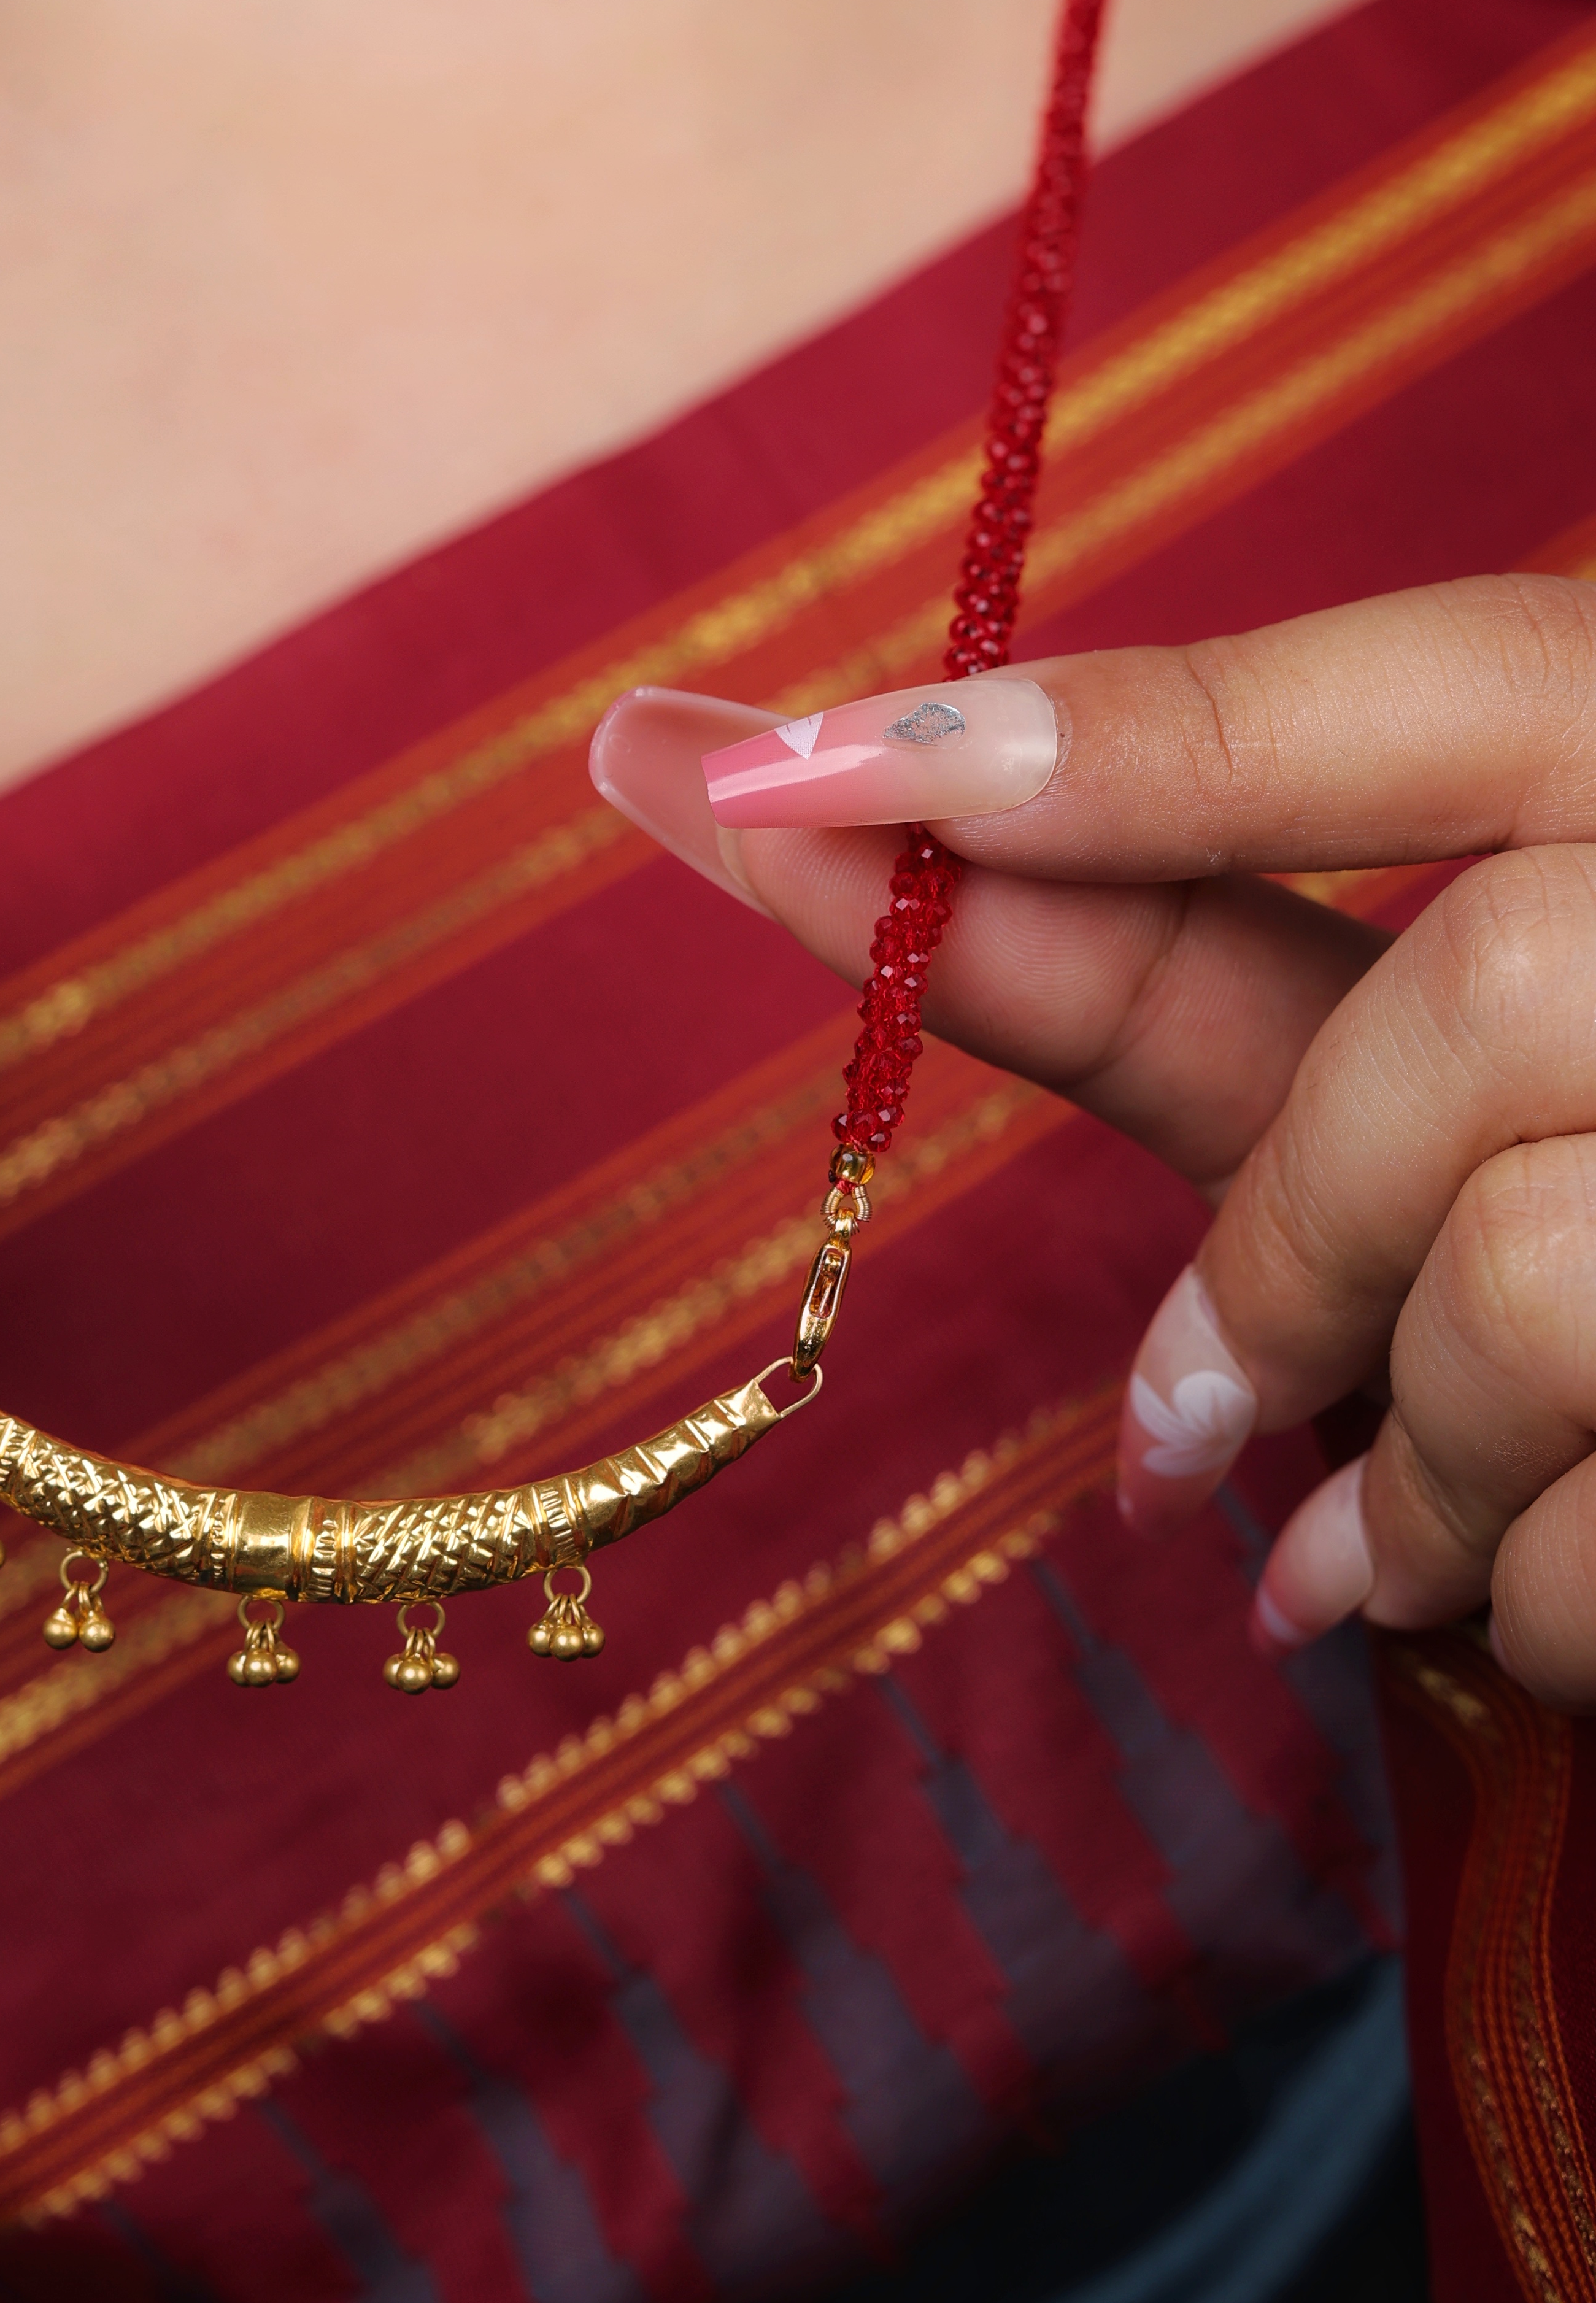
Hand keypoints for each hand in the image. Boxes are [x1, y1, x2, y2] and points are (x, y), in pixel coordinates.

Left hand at [591, 572, 1595, 1700]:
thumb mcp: (1471, 1082)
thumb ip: (1189, 968)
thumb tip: (798, 812)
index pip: (1437, 691)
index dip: (1120, 742)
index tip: (783, 767)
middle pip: (1476, 1015)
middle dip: (1288, 1254)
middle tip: (1188, 1434)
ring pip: (1537, 1284)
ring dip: (1413, 1466)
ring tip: (1395, 1547)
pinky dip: (1540, 1611)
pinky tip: (1550, 1603)